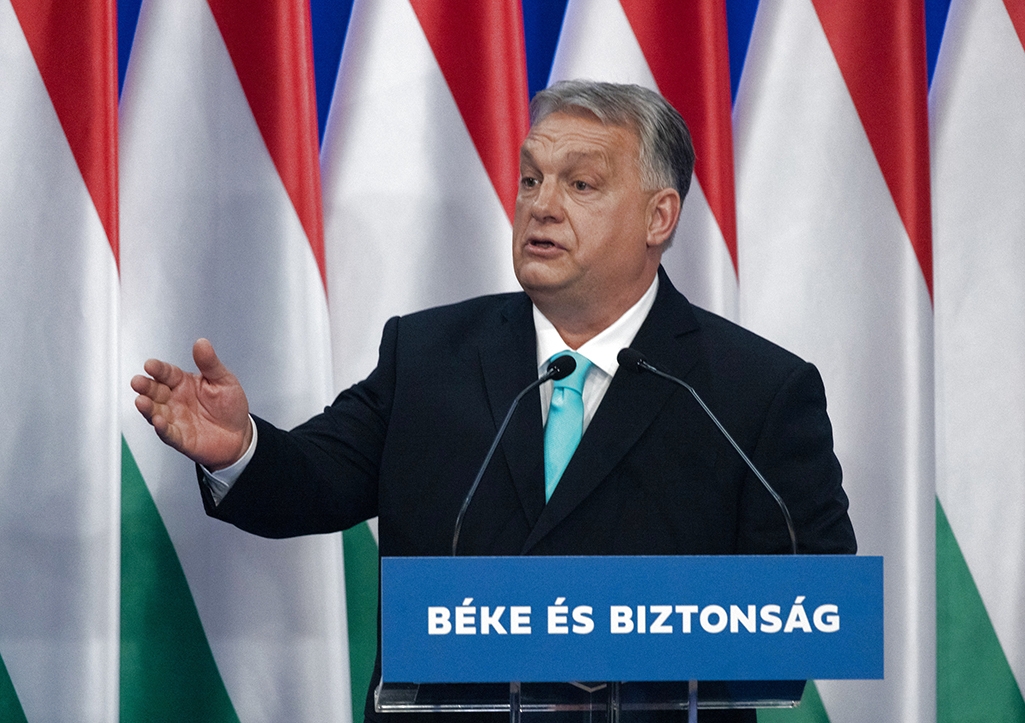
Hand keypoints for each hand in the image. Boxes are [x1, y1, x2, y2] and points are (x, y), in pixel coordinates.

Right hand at [131, 339, 252, 469]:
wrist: (240, 434)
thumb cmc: (230, 406)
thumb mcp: (224, 380)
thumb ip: (210, 363)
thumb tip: (202, 343)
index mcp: (183, 383)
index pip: (167, 373)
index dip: (158, 369)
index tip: (150, 364)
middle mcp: (174, 400)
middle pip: (155, 391)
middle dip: (145, 386)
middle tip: (138, 382)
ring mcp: (175, 419)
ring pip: (155, 412)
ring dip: (147, 407)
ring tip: (141, 401)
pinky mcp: (180, 438)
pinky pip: (168, 433)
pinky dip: (162, 428)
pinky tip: (158, 422)